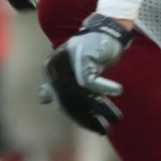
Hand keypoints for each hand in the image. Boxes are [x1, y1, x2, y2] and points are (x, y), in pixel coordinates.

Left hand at [41, 13, 127, 134]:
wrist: (104, 31)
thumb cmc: (89, 53)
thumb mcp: (73, 70)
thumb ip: (57, 84)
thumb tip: (43, 99)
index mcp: (51, 70)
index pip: (64, 102)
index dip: (79, 118)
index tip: (94, 129)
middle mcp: (55, 65)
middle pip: (70, 100)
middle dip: (89, 118)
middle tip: (104, 130)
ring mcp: (67, 60)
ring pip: (81, 94)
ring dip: (100, 107)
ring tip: (115, 117)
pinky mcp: (82, 56)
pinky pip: (91, 81)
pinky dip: (105, 88)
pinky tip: (117, 91)